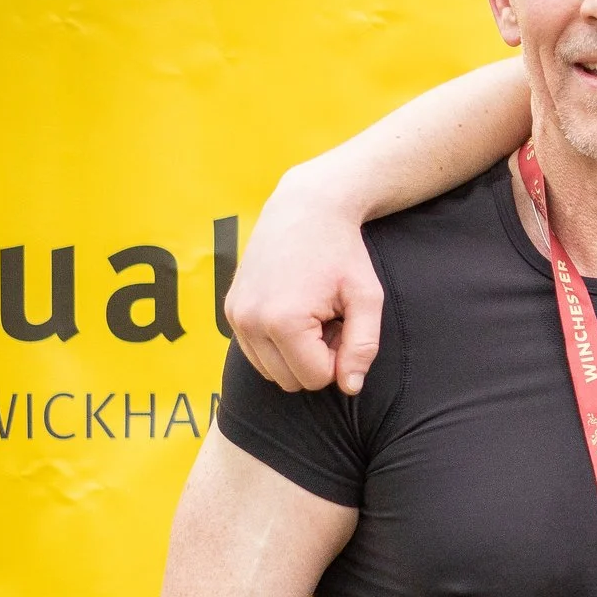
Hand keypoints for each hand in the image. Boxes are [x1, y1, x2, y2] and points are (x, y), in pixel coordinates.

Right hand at [224, 173, 387, 394]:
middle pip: (291, 381)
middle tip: (330, 320)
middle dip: (317, 359)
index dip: (339, 358)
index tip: (343, 324)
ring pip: (272, 373)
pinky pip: (257, 354)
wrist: (305, 209)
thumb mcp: (366, 298)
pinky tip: (295, 313)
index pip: (316, 379)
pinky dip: (278, 345)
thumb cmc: (342, 253)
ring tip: (313, 316)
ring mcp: (234, 316)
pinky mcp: (229, 311)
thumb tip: (350, 388)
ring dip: (297, 354)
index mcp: (283, 321)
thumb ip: (363, 347)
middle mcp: (249, 322)